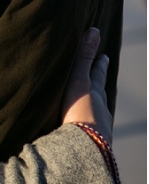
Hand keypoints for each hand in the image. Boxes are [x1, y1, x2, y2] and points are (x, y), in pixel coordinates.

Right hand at [61, 28, 112, 144]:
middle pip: (101, 95)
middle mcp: (101, 112)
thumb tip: (94, 30)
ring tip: (92, 106)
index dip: (100, 64)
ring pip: (98, 115)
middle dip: (99, 86)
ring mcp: (98, 131)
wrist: (81, 152)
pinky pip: (90, 133)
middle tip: (100, 78)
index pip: (98, 75)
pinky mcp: (92, 147)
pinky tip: (83, 132)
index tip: (105, 56)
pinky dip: (87, 128)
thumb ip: (83, 59)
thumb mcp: (79, 82)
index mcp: (96, 95)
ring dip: (94, 109)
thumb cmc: (78, 114)